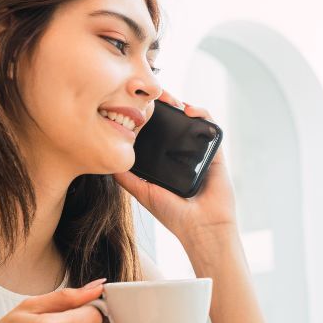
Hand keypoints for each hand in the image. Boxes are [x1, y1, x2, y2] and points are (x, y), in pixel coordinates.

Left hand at [114, 89, 237, 243]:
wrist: (202, 227)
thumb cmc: (174, 215)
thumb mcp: (143, 193)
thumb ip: (126, 178)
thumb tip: (107, 162)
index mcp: (166, 162)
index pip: (156, 133)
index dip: (147, 117)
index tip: (135, 106)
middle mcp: (183, 154)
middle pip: (173, 122)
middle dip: (163, 105)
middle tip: (151, 96)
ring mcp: (200, 152)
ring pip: (191, 120)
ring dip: (181, 105)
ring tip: (169, 100)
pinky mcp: (216, 152)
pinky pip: (211, 127)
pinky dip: (202, 113)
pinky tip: (189, 110)